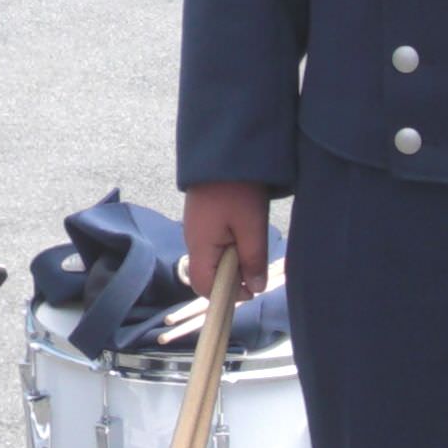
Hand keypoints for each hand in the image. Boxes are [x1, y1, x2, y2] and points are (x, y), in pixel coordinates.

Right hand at [183, 180, 269, 298]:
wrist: (225, 152)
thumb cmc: (238, 191)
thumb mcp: (252, 227)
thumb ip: (253, 260)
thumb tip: (255, 288)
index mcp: (200, 246)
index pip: (203, 286)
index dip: (226, 294)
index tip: (251, 288)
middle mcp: (192, 240)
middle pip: (208, 272)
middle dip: (231, 277)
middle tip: (255, 265)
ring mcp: (195, 228)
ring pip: (212, 257)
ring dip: (232, 260)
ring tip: (252, 245)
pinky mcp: (202, 217)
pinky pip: (214, 242)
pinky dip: (229, 245)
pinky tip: (245, 232)